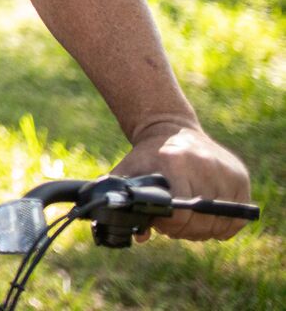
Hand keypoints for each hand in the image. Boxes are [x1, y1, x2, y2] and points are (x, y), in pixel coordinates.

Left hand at [113, 122, 251, 240]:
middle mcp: (205, 163)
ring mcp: (226, 169)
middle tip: (173, 227)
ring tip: (189, 222)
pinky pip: (239, 215)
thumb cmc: (147, 156)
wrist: (170, 130)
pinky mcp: (241, 176)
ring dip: (205, 230)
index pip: (181, 213)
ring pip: (222, 220)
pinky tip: (208, 221)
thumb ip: (126, 201)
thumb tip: (141, 237)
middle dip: (186, 231)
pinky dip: (225, 225)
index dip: (170, 227)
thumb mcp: (129, 172)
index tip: (161, 224)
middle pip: (202, 219)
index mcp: (175, 161)